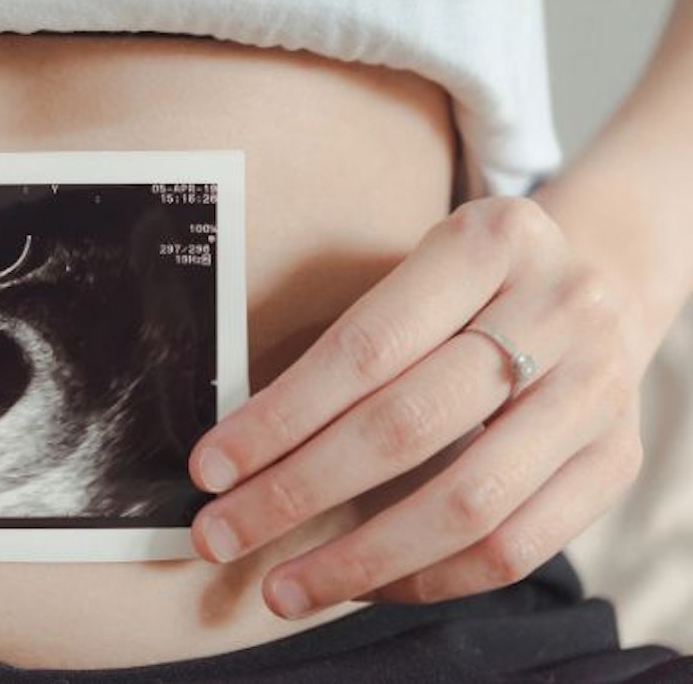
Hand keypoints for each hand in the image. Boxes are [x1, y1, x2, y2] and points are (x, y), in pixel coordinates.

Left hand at [185, 195, 648, 618]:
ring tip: (282, 586)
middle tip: (220, 534)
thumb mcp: (418, 269)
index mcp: (492, 241)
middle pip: (406, 427)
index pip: (364, 348)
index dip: (278, 418)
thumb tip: (236, 446)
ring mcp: (599, 390)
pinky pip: (516, 547)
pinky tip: (363, 584)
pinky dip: (431, 578)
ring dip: (357, 559)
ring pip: (465, 503)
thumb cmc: (468, 286)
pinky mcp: (618, 461)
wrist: (600, 283)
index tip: (209, 467)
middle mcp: (560, 309)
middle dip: (296, 493)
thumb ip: (348, 343)